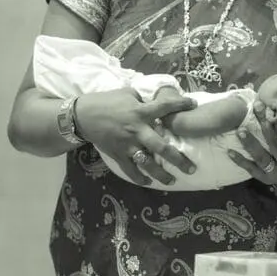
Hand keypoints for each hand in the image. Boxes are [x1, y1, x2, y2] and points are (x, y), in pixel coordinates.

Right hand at [74, 89, 197, 185]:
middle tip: (191, 168)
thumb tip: (156, 102)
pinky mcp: (117, 154)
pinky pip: (130, 170)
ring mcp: (127, 145)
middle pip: (161, 147)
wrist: (83, 115)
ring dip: (161, 174)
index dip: (180, 105)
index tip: (194, 105)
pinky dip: (139, 178)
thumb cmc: (106, 101)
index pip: (165, 108)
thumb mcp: (127, 93)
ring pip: (147, 163)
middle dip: (178, 159)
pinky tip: (148, 182)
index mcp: (140, 112)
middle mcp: (137, 130)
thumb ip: (143, 100)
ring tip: (172, 181)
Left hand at [227, 101, 276, 185]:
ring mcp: (275, 173)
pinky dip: (240, 160)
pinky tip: (230, 151)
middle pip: (276, 148)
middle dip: (266, 130)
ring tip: (240, 131)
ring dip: (250, 144)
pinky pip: (251, 169)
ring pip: (262, 158)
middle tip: (257, 112)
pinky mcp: (264, 178)